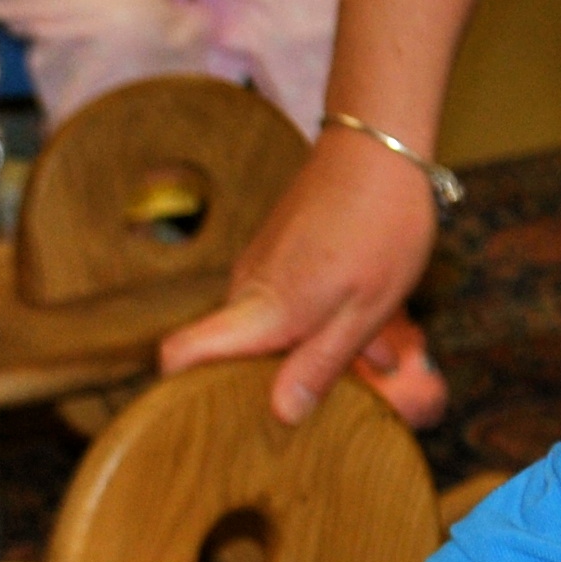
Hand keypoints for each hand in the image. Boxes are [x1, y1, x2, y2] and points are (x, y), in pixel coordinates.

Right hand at [157, 124, 440, 425]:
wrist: (381, 144)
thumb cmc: (380, 226)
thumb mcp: (365, 309)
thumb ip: (321, 363)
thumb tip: (280, 413)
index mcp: (262, 310)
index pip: (181, 353)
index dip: (179, 389)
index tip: (210, 417)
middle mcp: (247, 288)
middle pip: (232, 354)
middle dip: (274, 383)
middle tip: (328, 402)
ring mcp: (261, 265)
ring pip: (269, 328)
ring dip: (309, 351)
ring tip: (373, 362)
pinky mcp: (278, 249)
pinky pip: (286, 302)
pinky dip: (319, 322)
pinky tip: (371, 333)